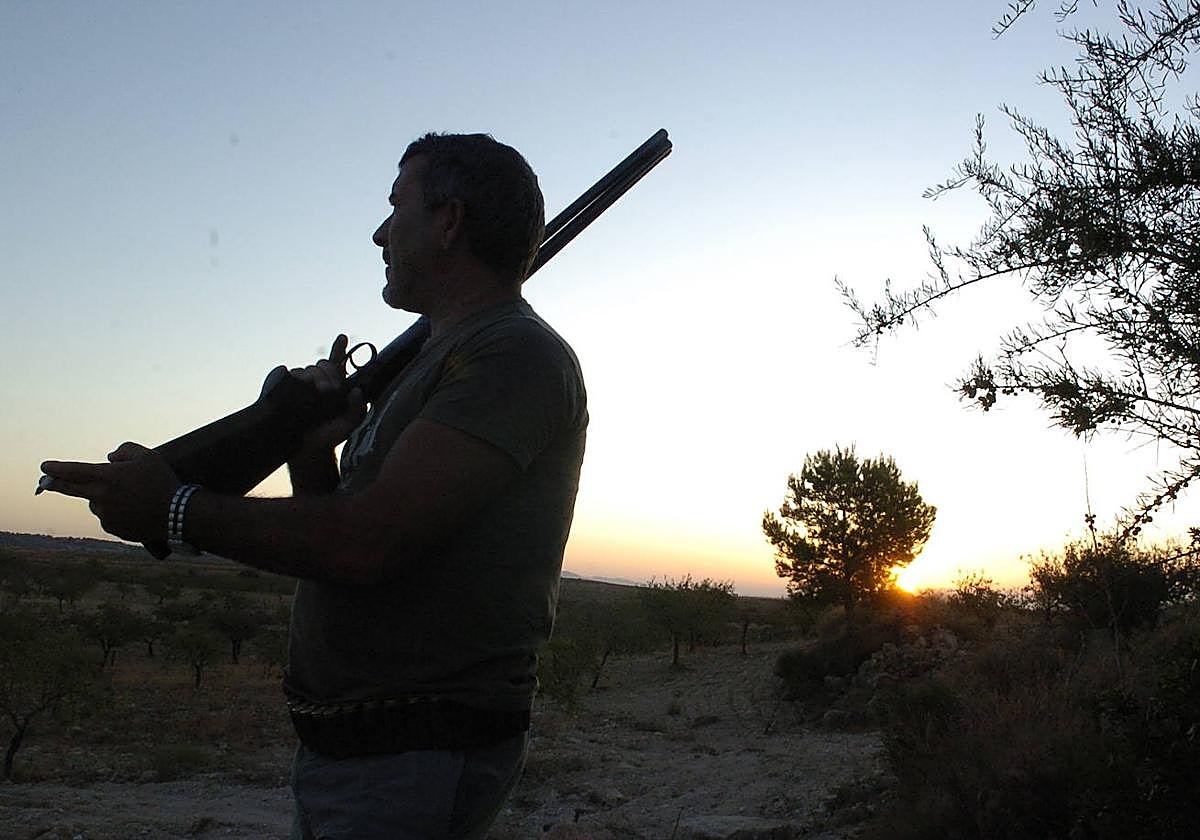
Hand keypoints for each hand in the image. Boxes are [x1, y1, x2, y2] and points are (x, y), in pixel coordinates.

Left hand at [40, 443, 179, 542]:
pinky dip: (116, 512)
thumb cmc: (162, 481)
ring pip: (96, 503)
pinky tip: (134, 509)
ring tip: (131, 497)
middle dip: (55, 484)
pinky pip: (108, 517)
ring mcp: (106, 515)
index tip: (45, 466)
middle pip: (71, 489)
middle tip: (43, 482)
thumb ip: (124, 450)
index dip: (56, 468)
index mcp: (106, 477)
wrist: (177, 514)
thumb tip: (109, 458)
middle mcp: (101, 497)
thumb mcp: (148, 455)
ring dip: (104, 498)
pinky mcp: (113, 529)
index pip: (73, 471)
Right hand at [287, 334, 367, 458]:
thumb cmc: (327, 437)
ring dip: (313, 379)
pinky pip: (291, 374)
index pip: (338, 363)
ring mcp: (300, 382)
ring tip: (313, 398)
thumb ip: (358, 409)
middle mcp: (317, 382)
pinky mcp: (285, 384)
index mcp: (334, 387)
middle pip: (323, 364)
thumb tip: (357, 390)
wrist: (302, 448)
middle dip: (327, 373)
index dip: (340, 348)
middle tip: (328, 389)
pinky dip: (296, 380)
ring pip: (308, 369)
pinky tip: (296, 394)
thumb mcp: (349, 425)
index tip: (343, 337)